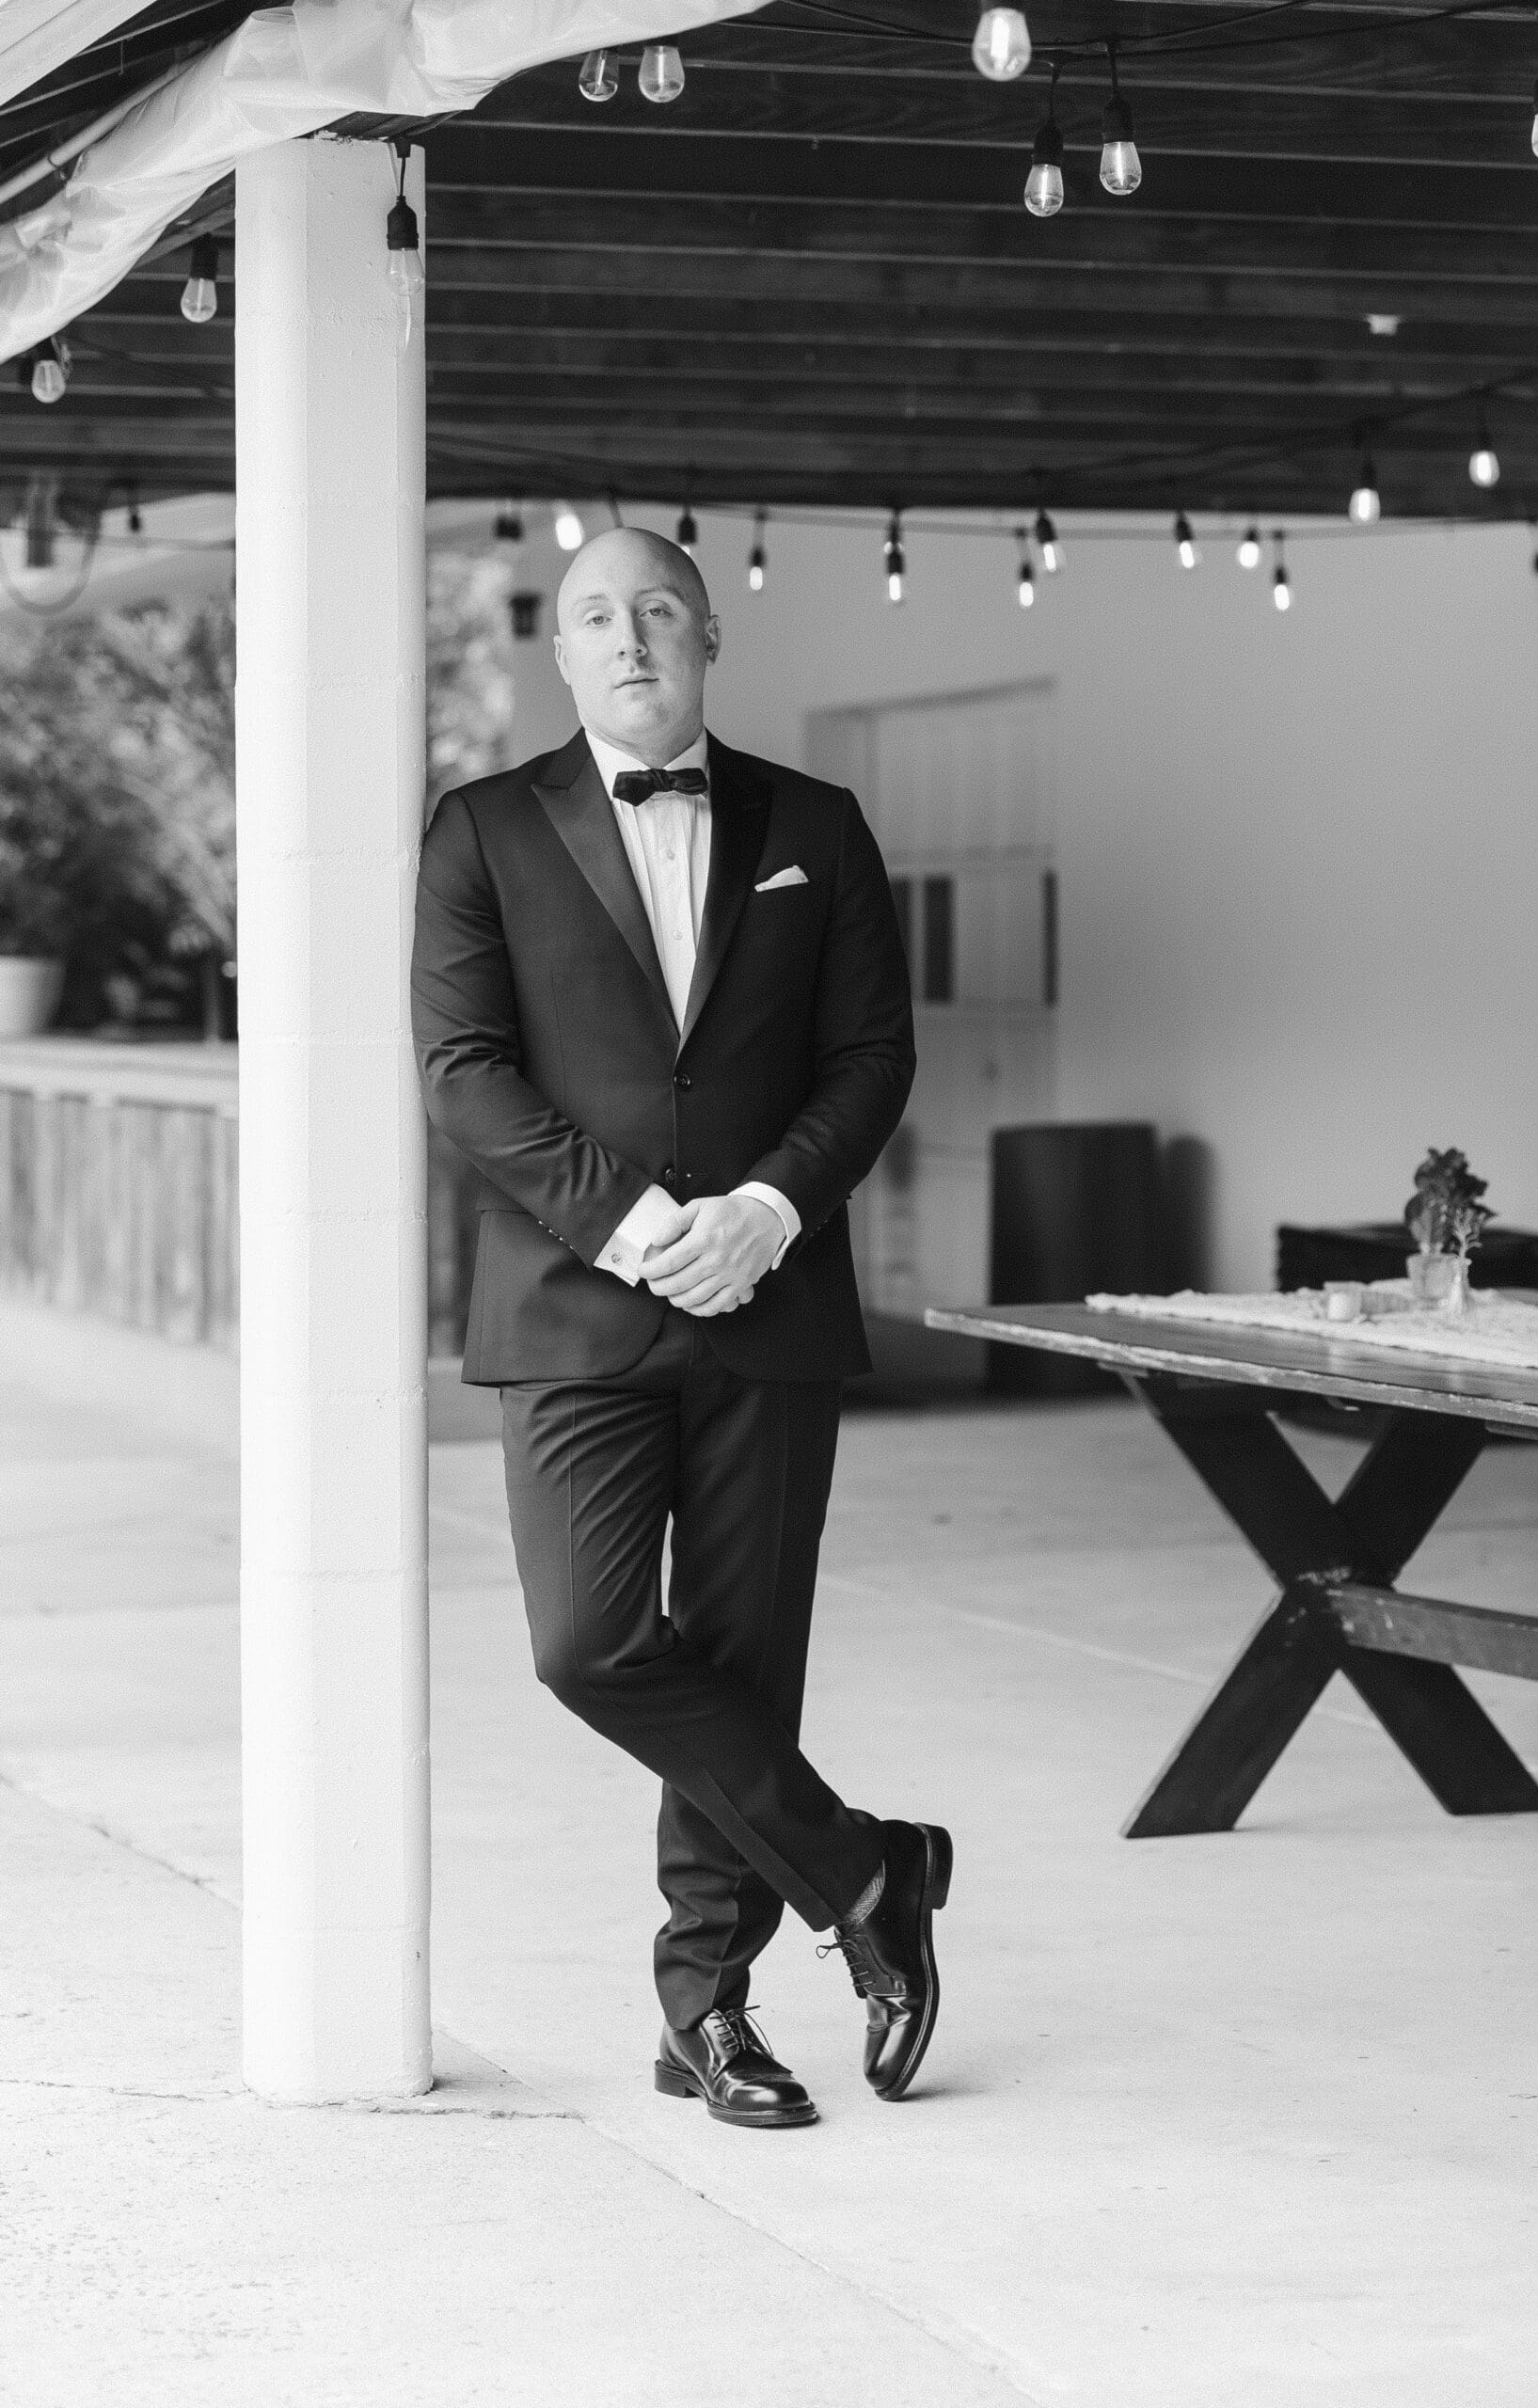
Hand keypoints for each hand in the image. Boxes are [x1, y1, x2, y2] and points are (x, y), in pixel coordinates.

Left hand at [641, 1194, 781, 1316]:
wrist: (766, 1218)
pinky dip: (700, 1309)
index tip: (643, 1271)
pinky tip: (691, 1304)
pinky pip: (717, 1305)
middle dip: (659, 1287)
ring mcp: (730, 1275)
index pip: (669, 1262)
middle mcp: (716, 1260)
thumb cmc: (732, 1212)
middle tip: (653, 1284)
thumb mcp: (700, 1206)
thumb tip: (657, 1240)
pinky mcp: (741, 1284)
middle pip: (678, 1284)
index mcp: (704, 1239)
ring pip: (695, 1298)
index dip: (651, 1270)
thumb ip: (675, 1222)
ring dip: (676, 1300)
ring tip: (670, 1293)